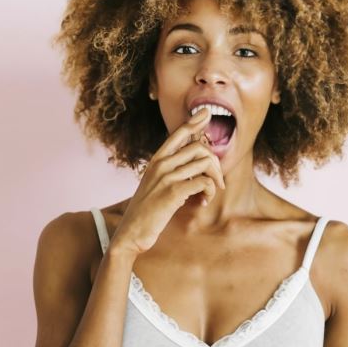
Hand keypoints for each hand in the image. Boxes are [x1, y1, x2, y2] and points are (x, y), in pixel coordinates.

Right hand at [110, 106, 225, 256]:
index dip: (194, 121)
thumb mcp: (155, 186)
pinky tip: (202, 203)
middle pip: (199, 148)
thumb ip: (171, 174)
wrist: (130, 233)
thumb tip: (195, 167)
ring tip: (209, 194)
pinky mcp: (173, 192)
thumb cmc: (146, 212)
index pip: (178, 134)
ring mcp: (166, 177)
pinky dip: (209, 192)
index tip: (207, 113)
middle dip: (215, 164)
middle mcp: (161, 164)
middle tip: (217, 182)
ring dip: (215, 180)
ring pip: (205, 163)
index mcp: (156, 160)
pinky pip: (204, 182)